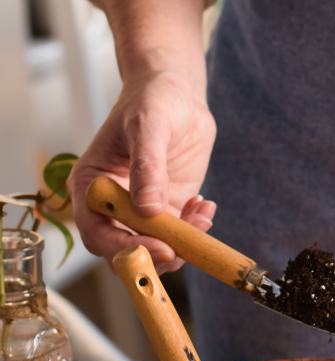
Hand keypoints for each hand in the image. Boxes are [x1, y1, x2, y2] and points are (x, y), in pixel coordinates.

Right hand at [68, 68, 216, 273]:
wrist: (177, 93)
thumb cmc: (152, 100)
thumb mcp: (148, 127)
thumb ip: (147, 168)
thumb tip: (147, 209)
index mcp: (92, 186)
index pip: (98, 232)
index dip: (125, 248)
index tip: (160, 247)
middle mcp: (113, 204)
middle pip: (126, 250)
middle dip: (157, 254)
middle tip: (187, 245)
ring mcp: (142, 210)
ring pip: (156, 248)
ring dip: (183, 243)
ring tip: (202, 214)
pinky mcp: (169, 208)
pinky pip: (181, 235)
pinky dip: (196, 230)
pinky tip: (205, 206)